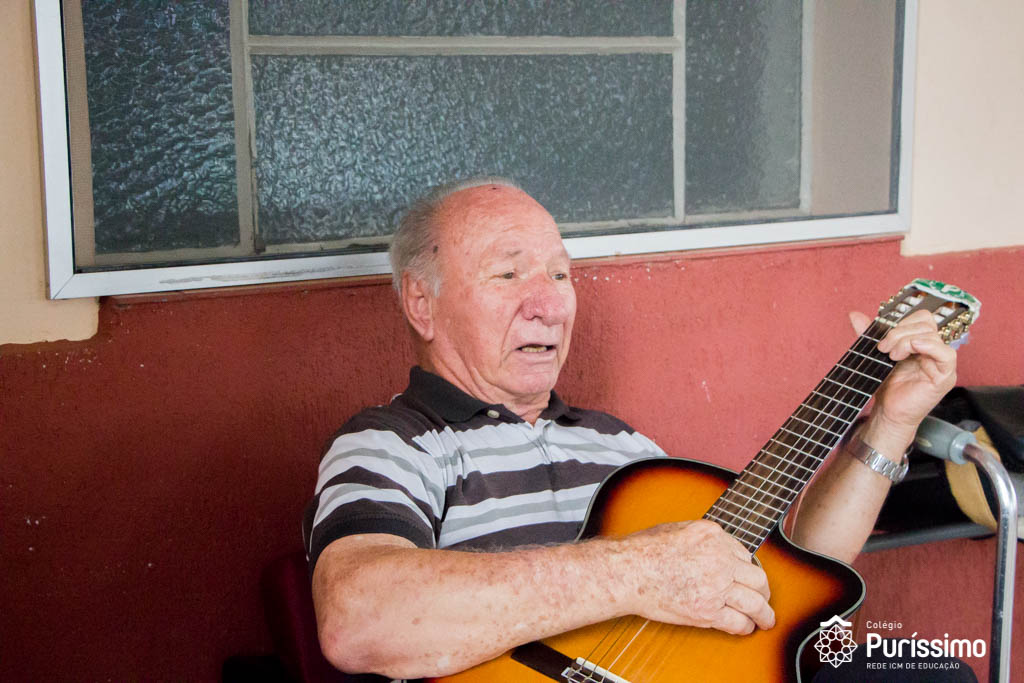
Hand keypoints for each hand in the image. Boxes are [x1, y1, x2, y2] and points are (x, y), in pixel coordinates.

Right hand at [617, 520, 773, 634]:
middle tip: (764, 598)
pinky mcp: (707, 610)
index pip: (744, 554)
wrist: (629, 570)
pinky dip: (744, 627)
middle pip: (758, 578)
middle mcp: (720, 559)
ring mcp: (716, 586)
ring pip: (755, 602)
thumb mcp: (676, 528)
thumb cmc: (643, 550)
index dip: (747, 569)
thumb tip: (710, 546)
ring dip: (764, 614)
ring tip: (766, 620)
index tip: (748, 578)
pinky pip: (737, 622)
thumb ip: (700, 537)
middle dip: (764, 590)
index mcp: (713, 535)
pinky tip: (744, 628)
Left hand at [849, 309, 957, 447]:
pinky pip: (947, 354)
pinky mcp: (945, 376)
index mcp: (921, 342)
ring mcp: (941, 363)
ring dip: (906, 341)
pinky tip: (910, 351)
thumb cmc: (886, 385)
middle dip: (900, 332)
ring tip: (892, 356)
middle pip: (926, 324)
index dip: (901, 322)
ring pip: (932, 335)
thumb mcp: (876, 354)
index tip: (882, 338)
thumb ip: (869, 334)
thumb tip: (855, 315)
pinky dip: (927, 346)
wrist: (888, 412)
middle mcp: (934, 350)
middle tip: (884, 348)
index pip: (921, 318)